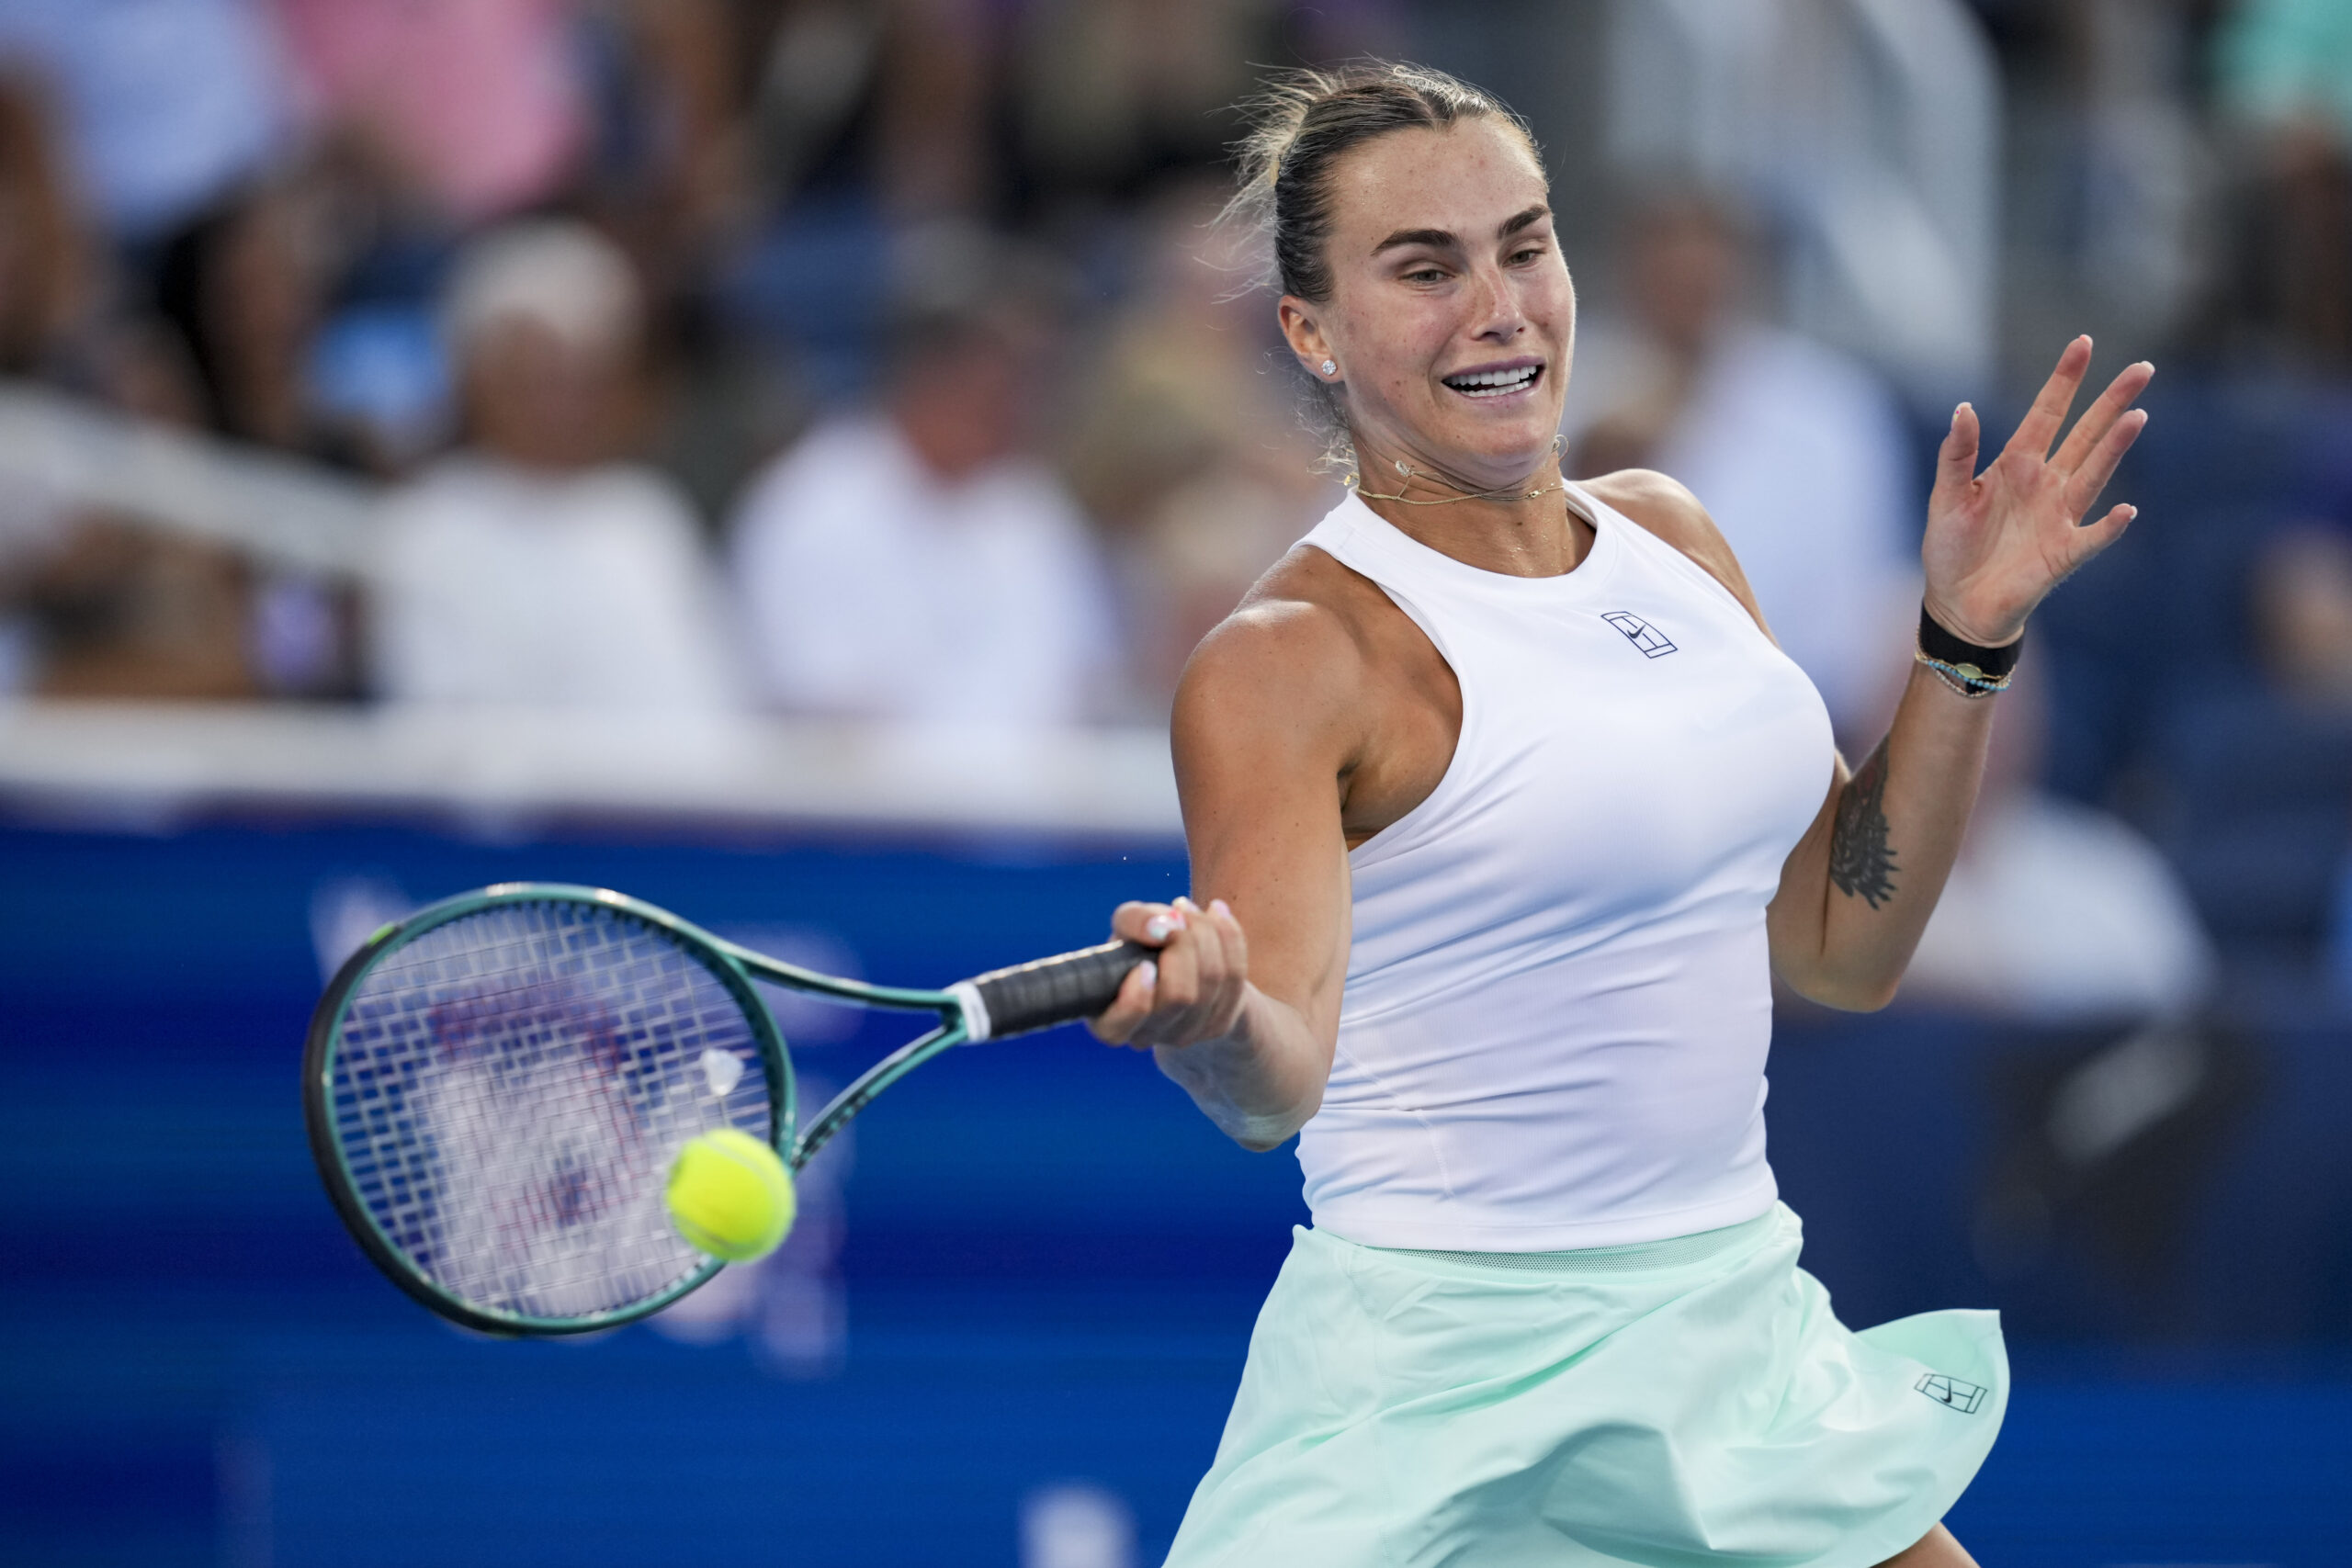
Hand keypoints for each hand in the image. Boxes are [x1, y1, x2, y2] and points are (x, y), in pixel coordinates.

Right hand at [1087, 895, 1249, 1049]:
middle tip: (1176, 916)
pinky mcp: (1219, 1024)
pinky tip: (1216, 912)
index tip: (1145, 964)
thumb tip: (1162, 927)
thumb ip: (1133, 921)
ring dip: (1205, 932)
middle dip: (1184, 943)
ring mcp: (1185, 1035)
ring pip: (1212, 980)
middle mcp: (1145, 1035)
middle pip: (1180, 996)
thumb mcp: (1127, 925)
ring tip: (1190, 910)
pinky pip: (1235, 974)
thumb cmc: (1142, 944)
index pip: (1118, 1026)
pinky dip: (1228, 935)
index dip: (1136, 997)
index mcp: (1109, 1020)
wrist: (1181, 962)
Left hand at [1921, 337, 2151, 646]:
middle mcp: (2046, 483)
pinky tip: (2127, 510)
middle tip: (2143, 368)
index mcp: (2016, 465)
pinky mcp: (2065, 553)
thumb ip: (1957, 455)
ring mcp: (2060, 516)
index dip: (2064, 381)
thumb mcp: (1946, 497)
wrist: (1958, 604)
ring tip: (2137, 416)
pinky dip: (2110, 526)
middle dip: (2111, 401)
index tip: (2083, 343)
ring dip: (2115, 448)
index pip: (2046, 414)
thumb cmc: (1951, 549)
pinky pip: (2093, 537)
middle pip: (2085, 434)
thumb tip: (1964, 408)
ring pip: (2094, 474)